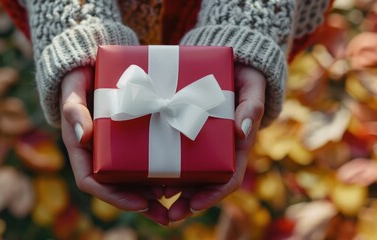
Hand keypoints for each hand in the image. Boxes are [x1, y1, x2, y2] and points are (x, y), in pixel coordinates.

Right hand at [60, 67, 168, 224]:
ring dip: (151, 193)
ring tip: (176, 200)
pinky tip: (177, 177)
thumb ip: (74, 109)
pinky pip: (141, 159)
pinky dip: (156, 171)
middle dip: (140, 202)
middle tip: (166, 213)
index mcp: (80, 148)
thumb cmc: (78, 79)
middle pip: (116, 187)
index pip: (91, 182)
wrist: (90, 66)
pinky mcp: (127, 138)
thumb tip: (82, 135)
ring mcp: (113, 148)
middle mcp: (97, 153)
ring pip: (130, 178)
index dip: (114, 197)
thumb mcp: (74, 90)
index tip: (140, 203)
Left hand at [165, 63, 265, 221]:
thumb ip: (251, 105)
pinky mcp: (186, 131)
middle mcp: (219, 149)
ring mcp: (203, 143)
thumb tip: (242, 131)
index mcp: (237, 146)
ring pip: (188, 174)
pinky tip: (147, 174)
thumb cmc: (246, 76)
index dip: (213, 195)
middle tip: (169, 215)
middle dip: (188, 202)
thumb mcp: (252, 86)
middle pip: (205, 184)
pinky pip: (176, 153)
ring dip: (173, 190)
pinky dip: (163, 167)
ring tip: (153, 200)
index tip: (195, 205)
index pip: (229, 178)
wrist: (232, 63)